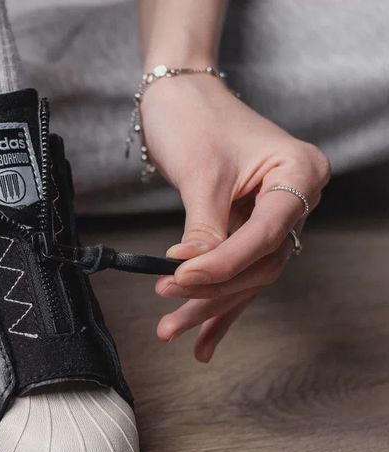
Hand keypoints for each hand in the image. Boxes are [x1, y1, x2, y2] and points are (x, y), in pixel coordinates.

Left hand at [141, 74, 330, 361]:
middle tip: (169, 308)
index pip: (264, 234)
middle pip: (260, 262)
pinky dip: (217, 303)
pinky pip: (237, 271)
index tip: (180, 277)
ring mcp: (274, 215)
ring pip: (247, 274)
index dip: (222, 263)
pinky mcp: (248, 226)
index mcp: (299, 172)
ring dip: (208, 305)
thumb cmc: (195, 118)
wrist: (181, 96)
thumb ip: (204, 228)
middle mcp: (295, 197)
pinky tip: (203, 339)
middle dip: (212, 291)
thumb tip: (192, 274)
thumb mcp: (202, 173)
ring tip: (172, 330)